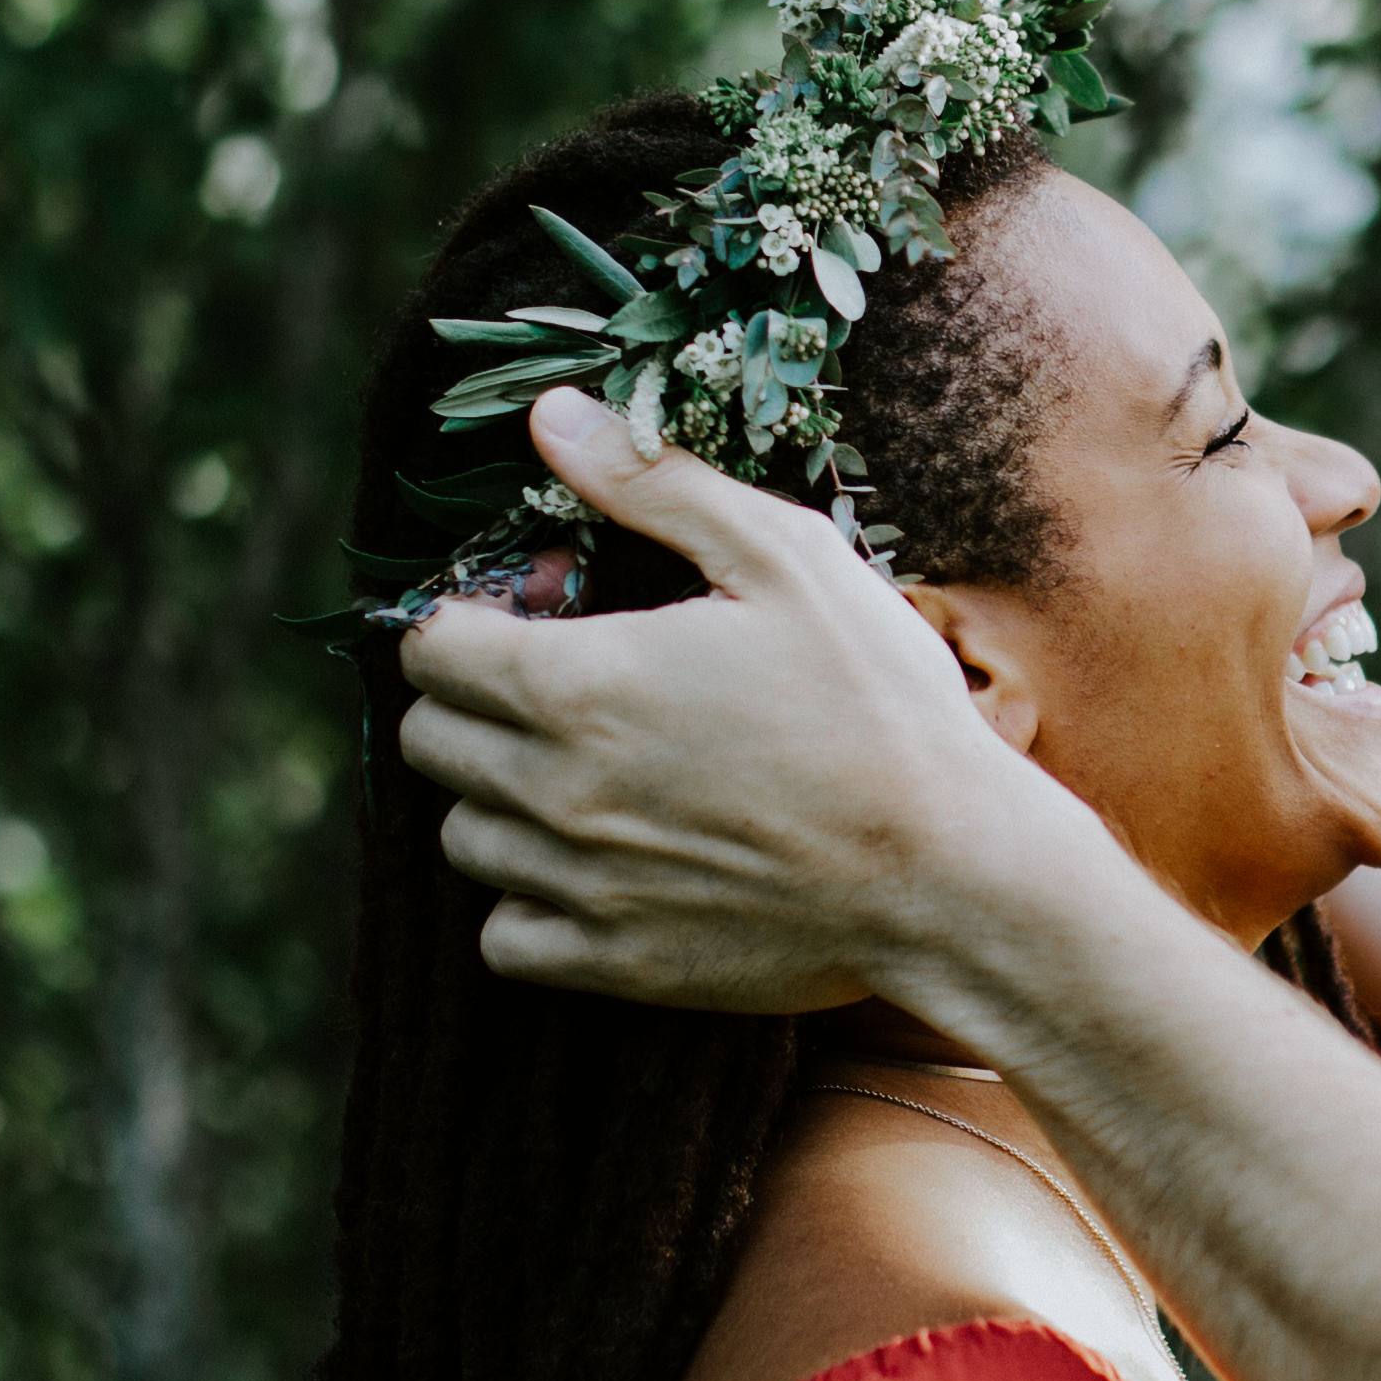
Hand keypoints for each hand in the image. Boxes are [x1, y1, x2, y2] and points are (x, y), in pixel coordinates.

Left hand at [397, 390, 1104, 1011]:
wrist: (953, 874)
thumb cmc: (881, 706)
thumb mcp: (786, 558)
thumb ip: (654, 484)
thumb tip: (550, 416)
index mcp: (581, 685)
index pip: (429, 649)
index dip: (470, 616)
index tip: (540, 612)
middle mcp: (557, 792)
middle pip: (428, 741)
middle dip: (473, 699)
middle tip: (563, 685)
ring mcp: (580, 886)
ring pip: (465, 838)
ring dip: (502, 797)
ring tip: (588, 774)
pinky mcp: (615, 964)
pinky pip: (504, 939)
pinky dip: (528, 903)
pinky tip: (598, 865)